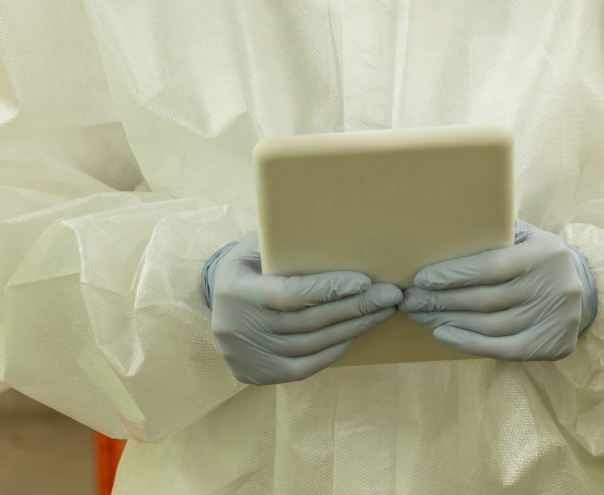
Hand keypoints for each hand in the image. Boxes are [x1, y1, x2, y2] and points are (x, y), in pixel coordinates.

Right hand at [201, 237, 402, 385]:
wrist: (214, 308)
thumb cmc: (246, 268)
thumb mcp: (253, 248)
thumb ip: (283, 243)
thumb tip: (330, 230)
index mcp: (239, 291)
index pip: (291, 295)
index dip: (329, 289)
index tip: (364, 281)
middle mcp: (241, 328)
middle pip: (309, 321)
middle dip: (355, 307)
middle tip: (389, 295)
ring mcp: (251, 355)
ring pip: (312, 344)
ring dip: (353, 328)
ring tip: (381, 311)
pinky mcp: (261, 374)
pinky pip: (306, 366)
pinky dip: (334, 350)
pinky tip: (355, 333)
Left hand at [399, 222, 595, 360]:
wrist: (585, 287)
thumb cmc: (538, 257)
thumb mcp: (526, 235)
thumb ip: (496, 231)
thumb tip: (447, 226)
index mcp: (543, 254)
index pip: (490, 267)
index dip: (453, 274)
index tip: (421, 278)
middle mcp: (552, 288)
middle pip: (485, 299)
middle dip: (441, 300)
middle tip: (410, 301)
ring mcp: (553, 320)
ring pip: (489, 325)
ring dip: (449, 321)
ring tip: (421, 316)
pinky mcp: (549, 346)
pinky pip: (501, 348)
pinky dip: (469, 343)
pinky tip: (443, 335)